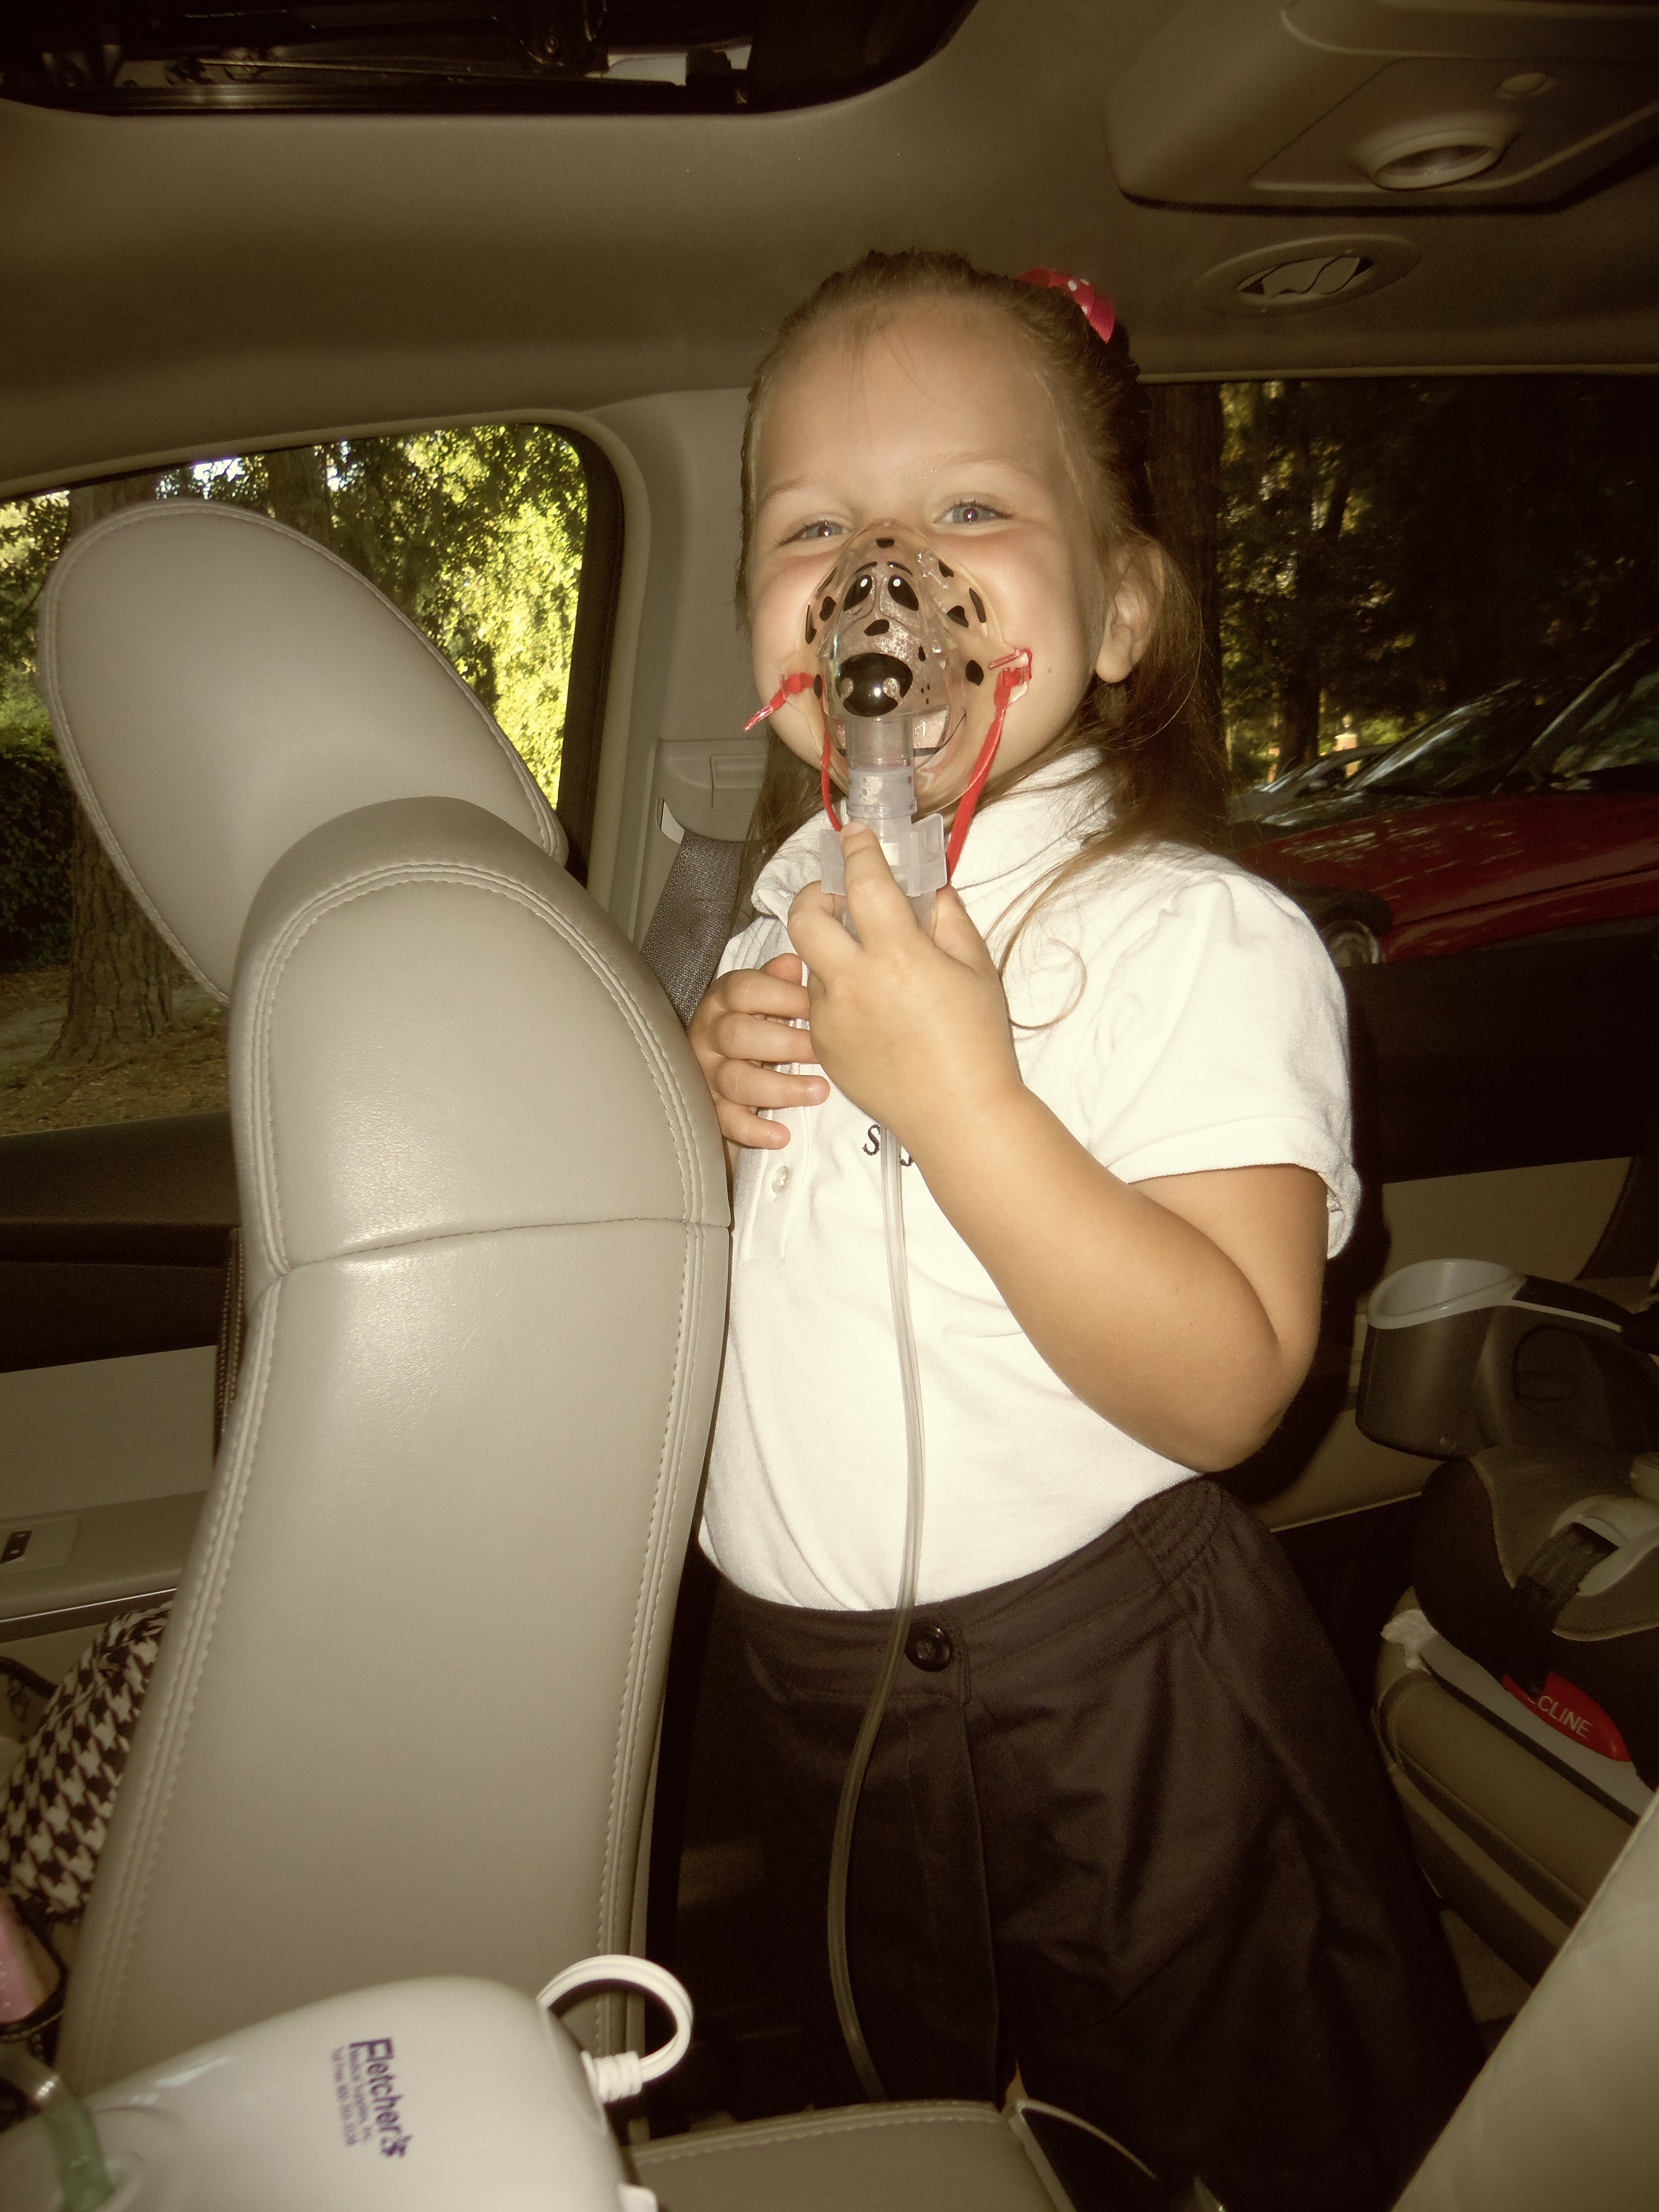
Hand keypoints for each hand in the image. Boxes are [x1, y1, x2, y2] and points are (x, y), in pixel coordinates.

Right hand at [688, 954, 828, 1150]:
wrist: (720, 1061)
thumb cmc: (752, 1023)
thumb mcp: (763, 997)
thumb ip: (777, 981)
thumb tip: (794, 963)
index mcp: (723, 1000)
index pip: (744, 990)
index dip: (782, 996)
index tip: (817, 1006)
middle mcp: (710, 1034)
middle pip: (739, 1036)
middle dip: (785, 1044)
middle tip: (822, 1051)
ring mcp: (708, 1073)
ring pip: (736, 1080)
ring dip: (780, 1088)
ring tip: (818, 1091)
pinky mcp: (711, 1108)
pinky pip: (728, 1121)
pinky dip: (754, 1130)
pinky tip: (781, 1134)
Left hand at [786, 822, 1022, 1152]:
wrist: (959, 1116)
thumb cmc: (977, 1045)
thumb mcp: (976, 970)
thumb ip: (948, 921)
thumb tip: (928, 890)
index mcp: (897, 956)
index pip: (863, 882)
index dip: (858, 850)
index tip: (856, 836)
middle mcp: (853, 982)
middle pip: (803, 917)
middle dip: (814, 894)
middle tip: (836, 896)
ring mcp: (831, 1016)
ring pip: (811, 962)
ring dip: (830, 948)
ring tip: (866, 960)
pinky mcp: (824, 1045)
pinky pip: (819, 1002)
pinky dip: (837, 991)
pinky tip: (871, 1006)